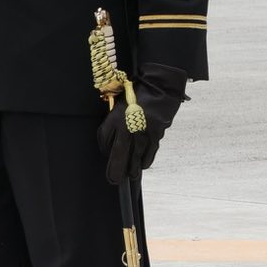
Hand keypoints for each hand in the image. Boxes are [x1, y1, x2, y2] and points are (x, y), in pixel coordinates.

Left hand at [95, 62, 188, 184]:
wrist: (160, 86)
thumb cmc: (136, 95)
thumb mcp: (117, 105)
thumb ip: (112, 123)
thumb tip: (110, 144)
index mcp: (116, 118)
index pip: (106, 140)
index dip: (106, 152)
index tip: (108, 160)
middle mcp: (129, 126)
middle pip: (120, 153)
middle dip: (117, 169)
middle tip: (114, 180)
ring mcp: (144, 130)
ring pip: (137, 154)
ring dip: (133, 167)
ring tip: (131, 175)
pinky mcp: (157, 132)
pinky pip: (151, 150)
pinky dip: (147, 159)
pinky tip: (143, 166)